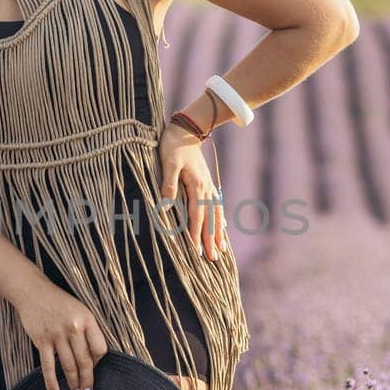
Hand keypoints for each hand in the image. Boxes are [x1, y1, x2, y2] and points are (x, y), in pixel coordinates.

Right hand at [15, 279, 109, 389]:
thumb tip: (94, 359)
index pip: (100, 348)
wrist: (33, 291)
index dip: (99, 362)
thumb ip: (88, 331)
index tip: (95, 368)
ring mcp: (57, 334)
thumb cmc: (59, 303)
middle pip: (85, 361)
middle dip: (87, 380)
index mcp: (87, 319)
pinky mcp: (41, 340)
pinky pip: (48, 366)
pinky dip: (51, 383)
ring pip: (68, 365)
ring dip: (73, 383)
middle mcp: (73, 327)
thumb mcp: (80, 310)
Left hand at [158, 122, 225, 260]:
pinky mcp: (207, 183)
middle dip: (211, 241)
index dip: (196, 235)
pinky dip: (220, 219)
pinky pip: (216, 206)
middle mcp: (206, 189)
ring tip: (223, 250)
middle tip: (213, 259)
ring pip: (216, 215)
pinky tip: (222, 228)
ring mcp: (209, 186)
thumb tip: (166, 206)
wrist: (186, 130)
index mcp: (197, 186)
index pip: (196, 217)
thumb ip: (168, 184)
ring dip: (219, 233)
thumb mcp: (168, 163)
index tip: (197, 252)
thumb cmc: (173, 146)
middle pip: (210, 220)